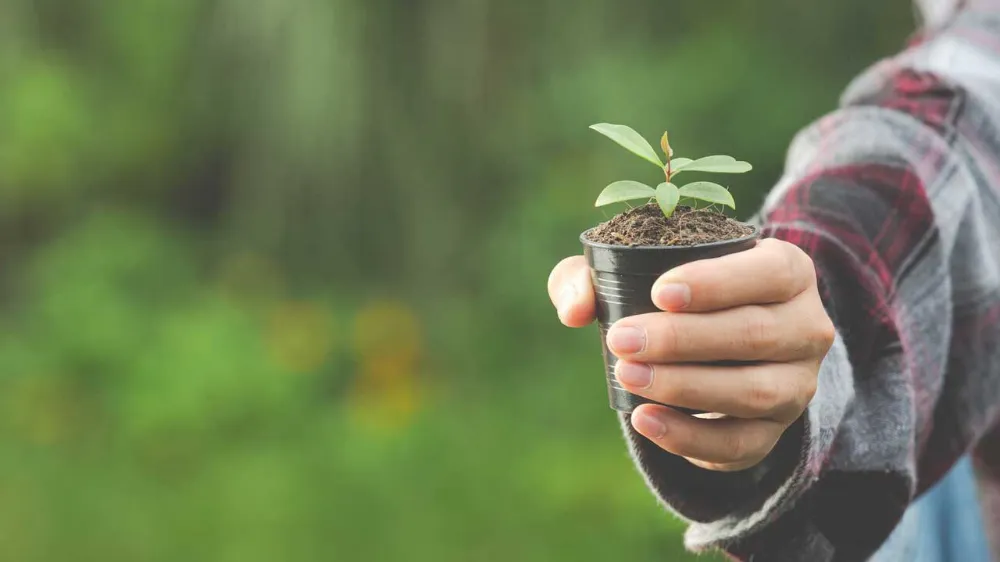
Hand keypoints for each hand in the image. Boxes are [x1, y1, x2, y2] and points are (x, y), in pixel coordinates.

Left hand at [547, 239, 834, 471]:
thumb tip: (575, 310)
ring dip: (685, 387)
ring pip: (753, 392)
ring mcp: (796, 384)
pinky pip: (740, 444)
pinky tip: (643, 419)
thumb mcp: (635, 268)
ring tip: (627, 375)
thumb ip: (592, 275)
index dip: (717, 283)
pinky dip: (689, 436)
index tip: (659, 292)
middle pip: (755, 334)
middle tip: (622, 339)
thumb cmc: (672, 294)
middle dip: (682, 339)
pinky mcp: (775, 431)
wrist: (715, 345)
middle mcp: (807, 328)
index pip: (769, 273)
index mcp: (789, 272)